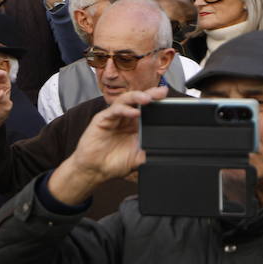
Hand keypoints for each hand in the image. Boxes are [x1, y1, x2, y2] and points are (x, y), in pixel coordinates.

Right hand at [47, 86, 167, 204]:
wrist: (95, 171)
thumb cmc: (114, 164)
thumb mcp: (139, 159)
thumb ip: (151, 151)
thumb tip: (167, 149)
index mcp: (136, 126)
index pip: (148, 109)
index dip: (157, 102)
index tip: (168, 99)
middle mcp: (125, 119)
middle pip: (138, 100)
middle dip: (150, 94)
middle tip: (161, 92)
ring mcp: (114, 118)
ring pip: (126, 100)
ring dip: (137, 97)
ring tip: (148, 99)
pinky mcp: (102, 119)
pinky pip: (114, 110)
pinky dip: (124, 109)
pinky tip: (134, 112)